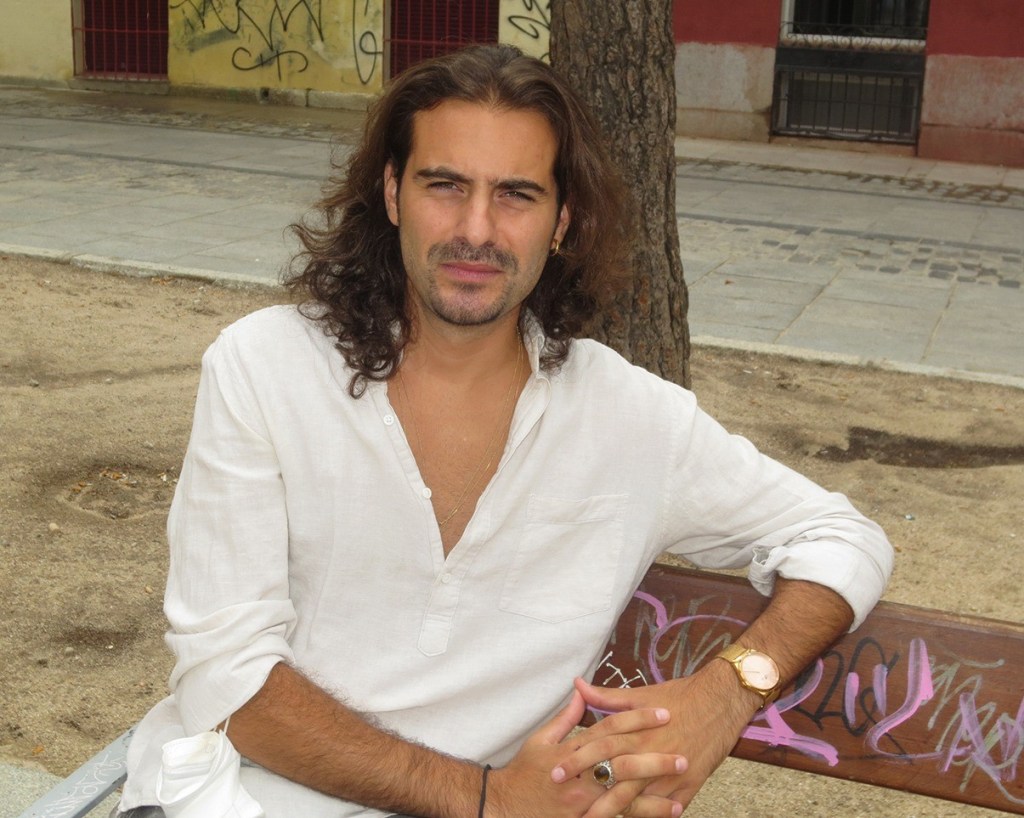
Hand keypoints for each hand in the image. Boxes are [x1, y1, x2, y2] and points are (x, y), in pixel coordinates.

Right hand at [487, 689, 685, 817]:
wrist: (505, 808)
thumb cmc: (524, 773)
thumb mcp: (540, 740)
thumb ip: (565, 718)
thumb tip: (581, 690)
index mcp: (570, 750)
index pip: (610, 729)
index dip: (637, 719)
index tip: (664, 712)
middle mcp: (578, 776)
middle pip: (622, 762)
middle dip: (654, 757)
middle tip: (683, 752)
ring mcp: (582, 803)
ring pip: (625, 795)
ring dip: (655, 791)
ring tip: (680, 784)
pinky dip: (642, 815)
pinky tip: (666, 810)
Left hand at [554, 666, 759, 811]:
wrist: (722, 700)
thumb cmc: (680, 695)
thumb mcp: (641, 693)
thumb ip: (606, 696)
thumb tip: (577, 685)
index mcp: (637, 729)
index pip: (600, 745)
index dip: (576, 759)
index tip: (554, 772)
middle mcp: (651, 751)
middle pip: (615, 775)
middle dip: (590, 793)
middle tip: (566, 807)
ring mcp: (671, 771)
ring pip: (639, 798)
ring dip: (616, 812)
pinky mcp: (691, 784)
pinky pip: (668, 808)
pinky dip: (653, 816)